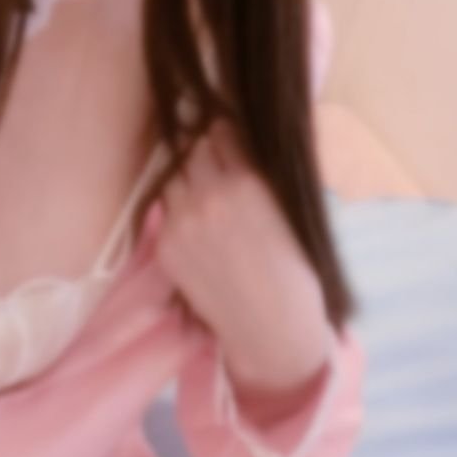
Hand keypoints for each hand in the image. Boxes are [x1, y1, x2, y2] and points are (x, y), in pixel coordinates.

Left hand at [156, 122, 332, 397]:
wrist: (270, 325)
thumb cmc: (291, 267)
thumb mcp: (286, 208)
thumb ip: (257, 173)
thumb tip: (235, 138)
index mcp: (246, 182)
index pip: (221, 132)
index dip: (224, 131)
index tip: (225, 132)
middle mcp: (208, 197)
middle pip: (192, 149)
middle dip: (203, 150)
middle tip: (212, 159)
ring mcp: (181, 223)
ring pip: (172, 178)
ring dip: (185, 178)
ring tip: (203, 192)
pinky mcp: (165, 247)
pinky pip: (165, 211)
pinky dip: (177, 210)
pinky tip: (196, 222)